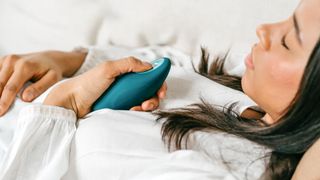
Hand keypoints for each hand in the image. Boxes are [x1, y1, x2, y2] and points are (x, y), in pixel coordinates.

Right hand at [0, 51, 85, 115]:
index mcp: (25, 66)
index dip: (4, 101)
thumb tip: (25, 98)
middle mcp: (13, 61)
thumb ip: (39, 88)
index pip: (11, 87)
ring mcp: (6, 59)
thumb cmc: (52, 70)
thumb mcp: (52, 78)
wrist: (49, 58)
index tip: (0, 112)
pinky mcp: (3, 61)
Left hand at [44, 57, 166, 117]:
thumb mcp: (108, 68)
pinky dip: (136, 112)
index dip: (159, 83)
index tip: (161, 91)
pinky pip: (135, 111)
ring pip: (145, 102)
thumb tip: (149, 66)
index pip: (150, 75)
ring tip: (138, 108)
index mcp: (127, 72)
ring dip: (147, 106)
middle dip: (154, 98)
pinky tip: (130, 111)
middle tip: (148, 104)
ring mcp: (125, 97)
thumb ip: (129, 64)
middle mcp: (128, 84)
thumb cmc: (88, 83)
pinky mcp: (120, 108)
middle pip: (150, 90)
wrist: (72, 102)